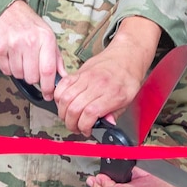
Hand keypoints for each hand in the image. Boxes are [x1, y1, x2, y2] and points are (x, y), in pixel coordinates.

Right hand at [0, 0, 61, 98]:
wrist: (8, 11)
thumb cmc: (30, 25)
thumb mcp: (48, 37)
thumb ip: (56, 58)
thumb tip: (63, 77)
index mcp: (46, 39)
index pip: (48, 71)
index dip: (48, 87)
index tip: (48, 94)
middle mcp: (30, 41)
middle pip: (32, 77)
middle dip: (33, 77)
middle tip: (32, 67)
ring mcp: (13, 44)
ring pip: (18, 75)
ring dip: (20, 71)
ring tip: (21, 58)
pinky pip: (5, 70)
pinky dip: (9, 68)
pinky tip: (12, 57)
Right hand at [56, 18, 160, 134]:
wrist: (126, 56)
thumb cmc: (127, 77)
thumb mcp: (128, 100)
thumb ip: (115, 114)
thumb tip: (106, 125)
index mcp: (113, 93)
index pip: (90, 113)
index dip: (84, 126)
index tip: (86, 130)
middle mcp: (98, 84)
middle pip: (74, 108)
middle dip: (71, 123)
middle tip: (75, 127)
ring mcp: (87, 77)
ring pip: (65, 97)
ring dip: (63, 112)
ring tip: (68, 117)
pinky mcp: (79, 72)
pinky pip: (62, 85)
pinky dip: (58, 96)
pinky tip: (64, 103)